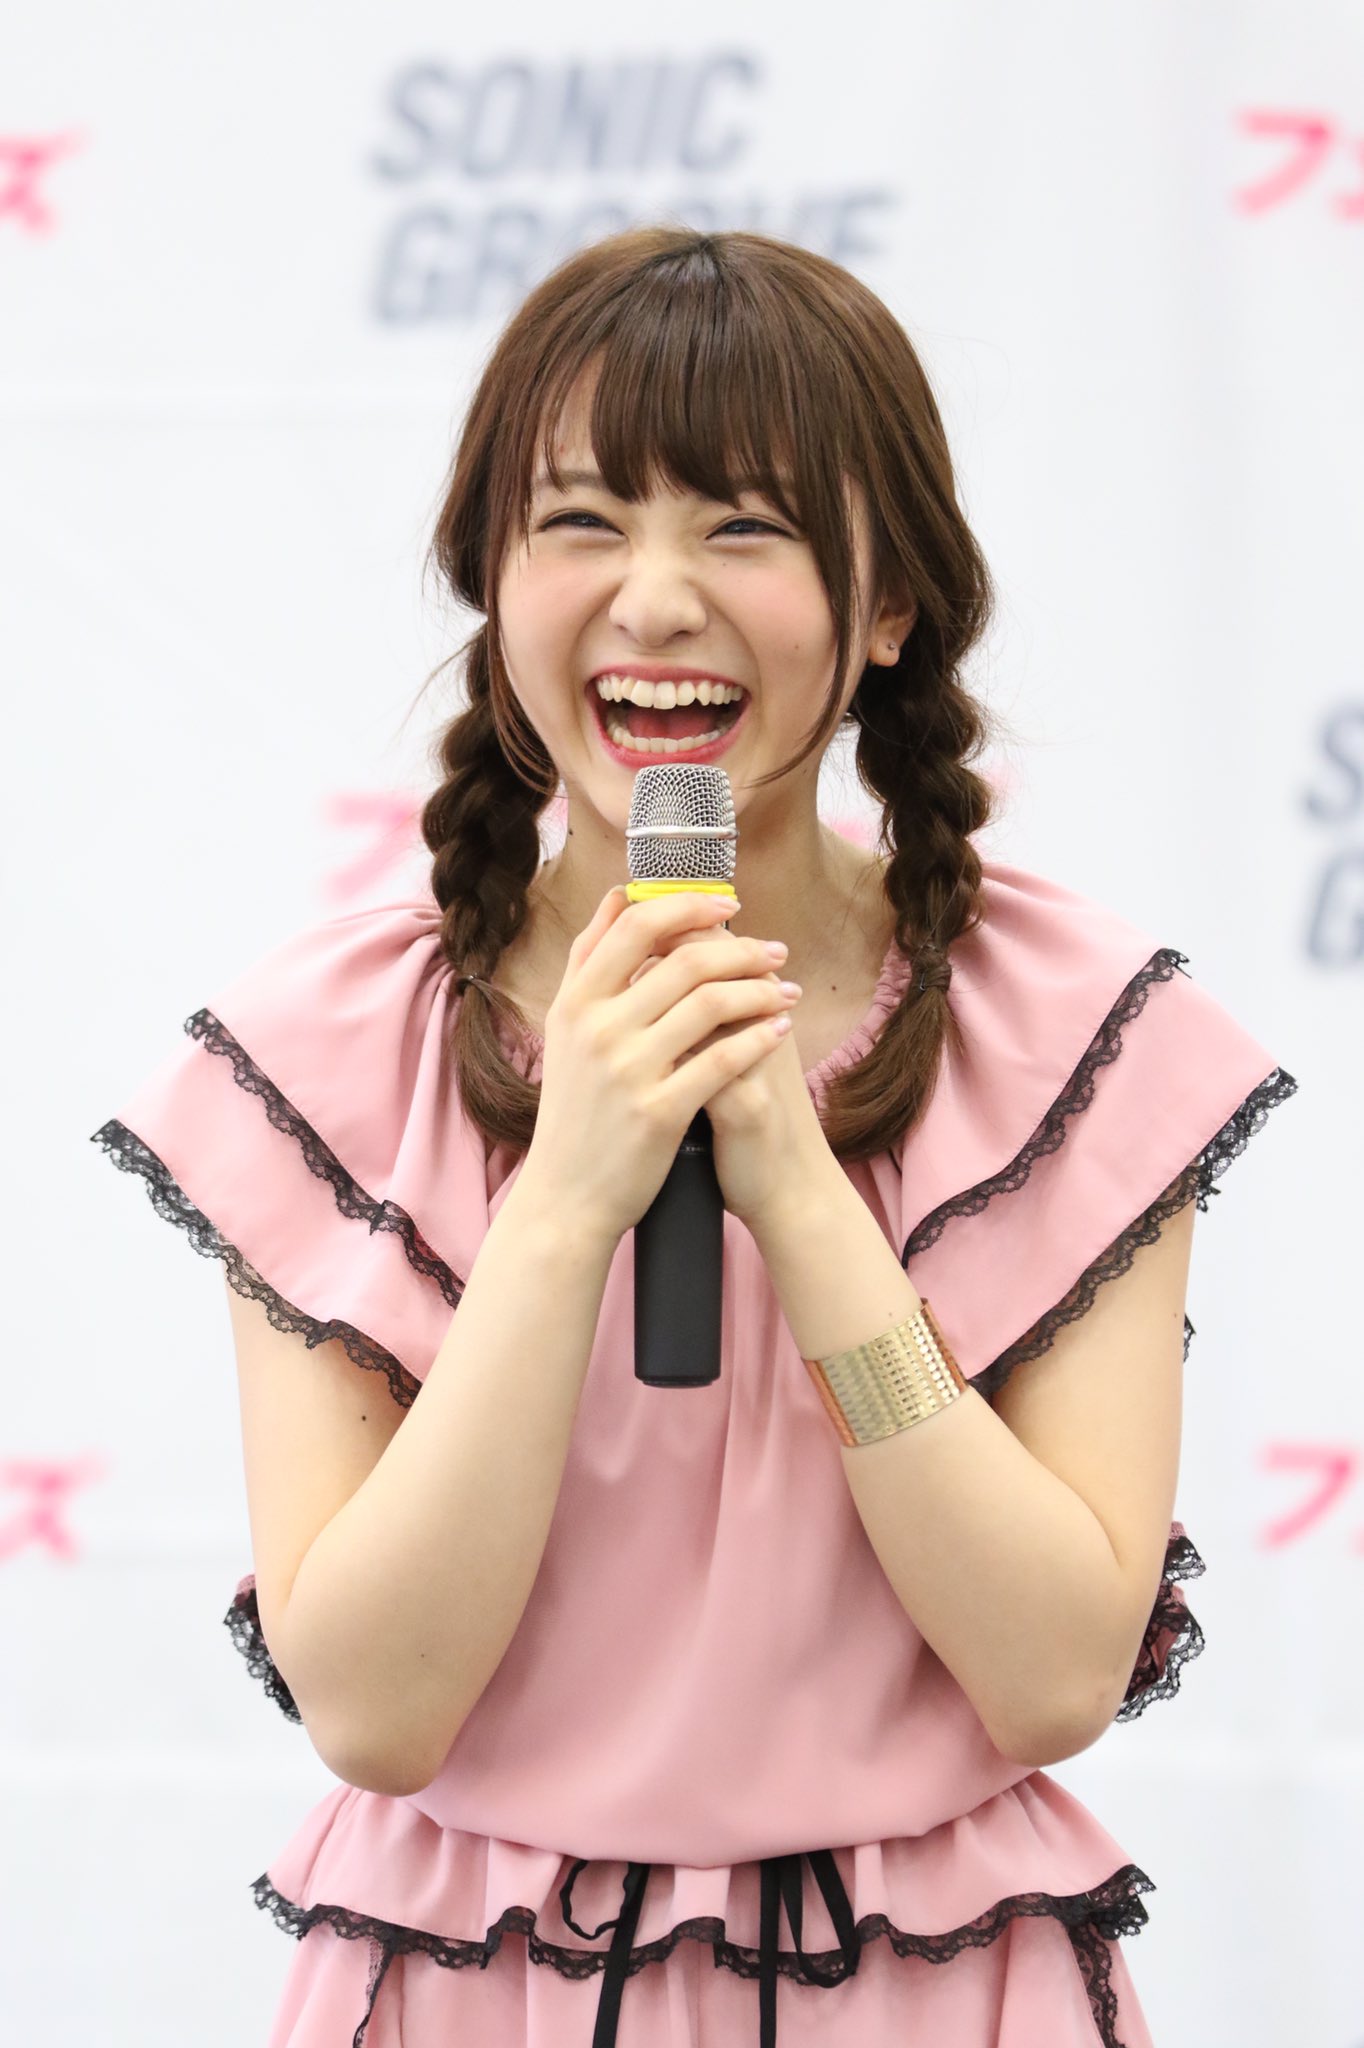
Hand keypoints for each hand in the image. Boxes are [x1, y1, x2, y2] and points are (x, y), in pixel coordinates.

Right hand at [523, 887, 823, 1243]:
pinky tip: (780, 1030)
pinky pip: (723, 1060)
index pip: (636, 927)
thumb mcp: (566, 1029)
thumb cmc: (576, 1109)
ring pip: (711, 1003)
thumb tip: (620, 893)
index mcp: (575, 1002)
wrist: (567, 1197)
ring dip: (761, 990)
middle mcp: (597, 1029)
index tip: (728, 906)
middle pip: (684, 960)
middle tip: (775, 951)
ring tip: (786, 990)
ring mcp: (627, 1070)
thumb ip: (589, 959)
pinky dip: (759, 1038)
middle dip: (741, 948)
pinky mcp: (657, 1111)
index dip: (689, 906)